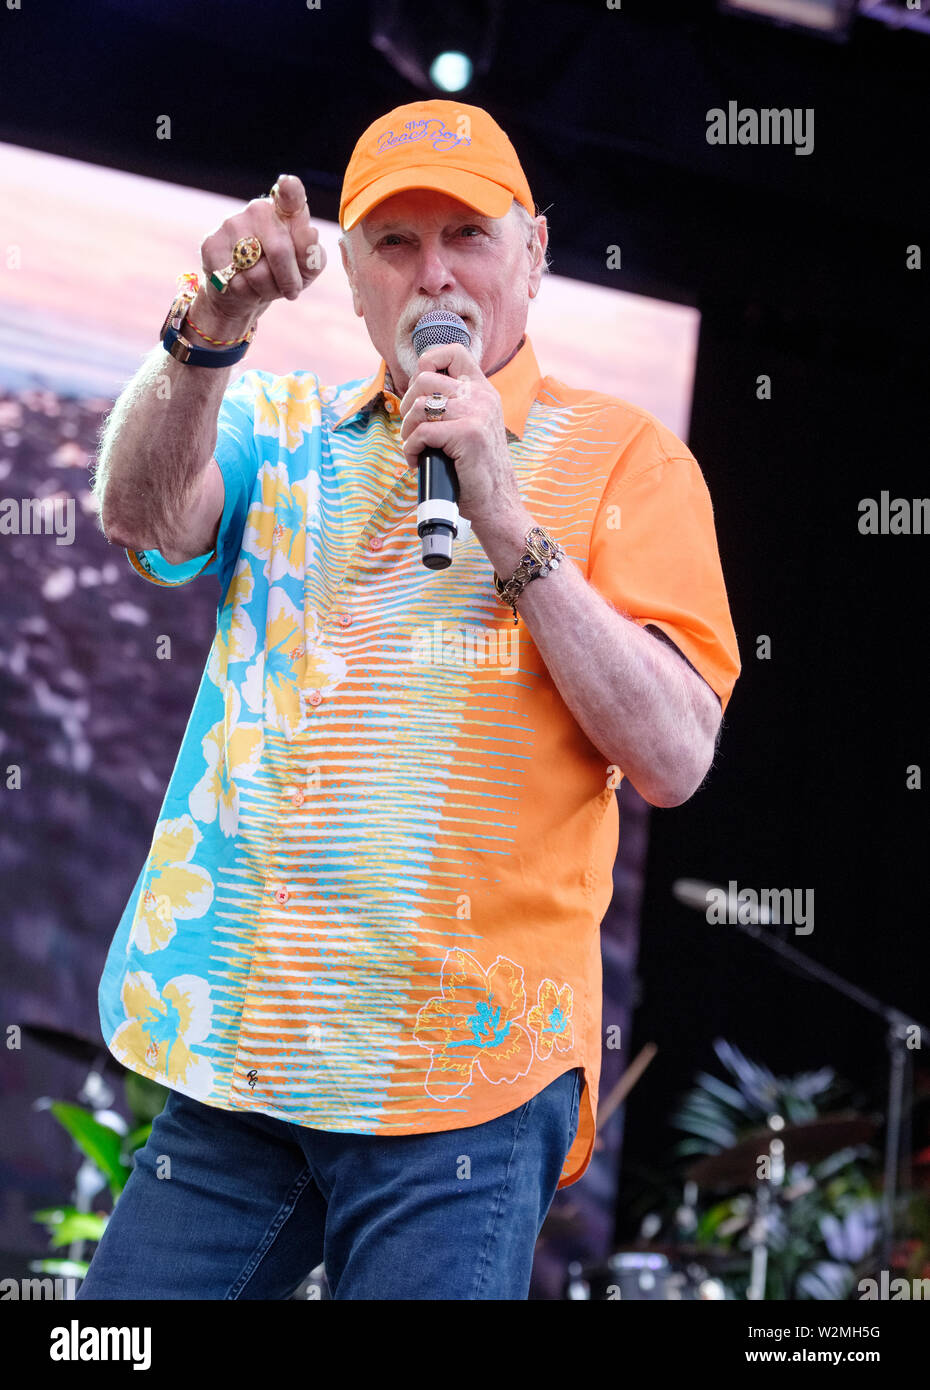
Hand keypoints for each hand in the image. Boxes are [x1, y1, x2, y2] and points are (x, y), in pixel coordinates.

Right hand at [197, 173, 325, 331]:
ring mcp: (231, 225)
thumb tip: (309, 233)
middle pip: (280, 251)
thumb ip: (312, 254)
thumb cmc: (282, 274)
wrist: (244, 291)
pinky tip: (248, 288)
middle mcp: (257, 210)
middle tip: (292, 289)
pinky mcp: (212, 246)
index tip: (288, 183)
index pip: (290, 195)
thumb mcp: (305, 268)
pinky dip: (249, 294)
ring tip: (268, 287)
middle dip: (290, 280)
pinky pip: (238, 283)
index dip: (290, 190)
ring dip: (269, 290)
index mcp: (285, 211)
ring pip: (258, 272)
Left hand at [398, 342, 522, 527]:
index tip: (419, 390)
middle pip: (425, 379)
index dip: (427, 362)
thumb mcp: (471, 426)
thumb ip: (454, 405)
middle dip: (408, 405)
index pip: (453, 352)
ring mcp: (477, 413)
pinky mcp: (468, 434)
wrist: (496, 502)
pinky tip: (416, 461)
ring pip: (420, 406)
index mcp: (483, 390)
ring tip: (414, 446)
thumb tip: (415, 393)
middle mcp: (482, 396)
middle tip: (412, 429)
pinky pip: (422, 433)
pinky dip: (410, 449)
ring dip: (407, 429)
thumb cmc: (475, 468)